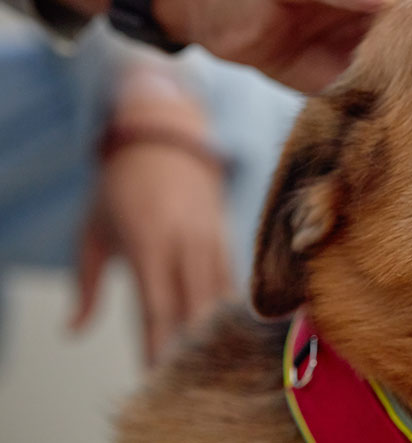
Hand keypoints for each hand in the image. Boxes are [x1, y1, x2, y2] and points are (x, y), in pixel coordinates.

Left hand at [69, 68, 231, 365]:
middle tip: (182, 380)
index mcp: (149, 242)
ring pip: (219, 296)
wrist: (166, 136)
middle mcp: (185, 242)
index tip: (154, 374)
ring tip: (208, 364)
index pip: (157, 307)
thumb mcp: (91, 231)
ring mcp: (211, 237)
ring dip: (213, 333)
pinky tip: (226, 332)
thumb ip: (85, 284)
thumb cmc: (120, 185)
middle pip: (195, 308)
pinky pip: (232, 279)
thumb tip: (74, 330)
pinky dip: (228, 309)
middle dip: (189, 348)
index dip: (157, 345)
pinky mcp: (226, 234)